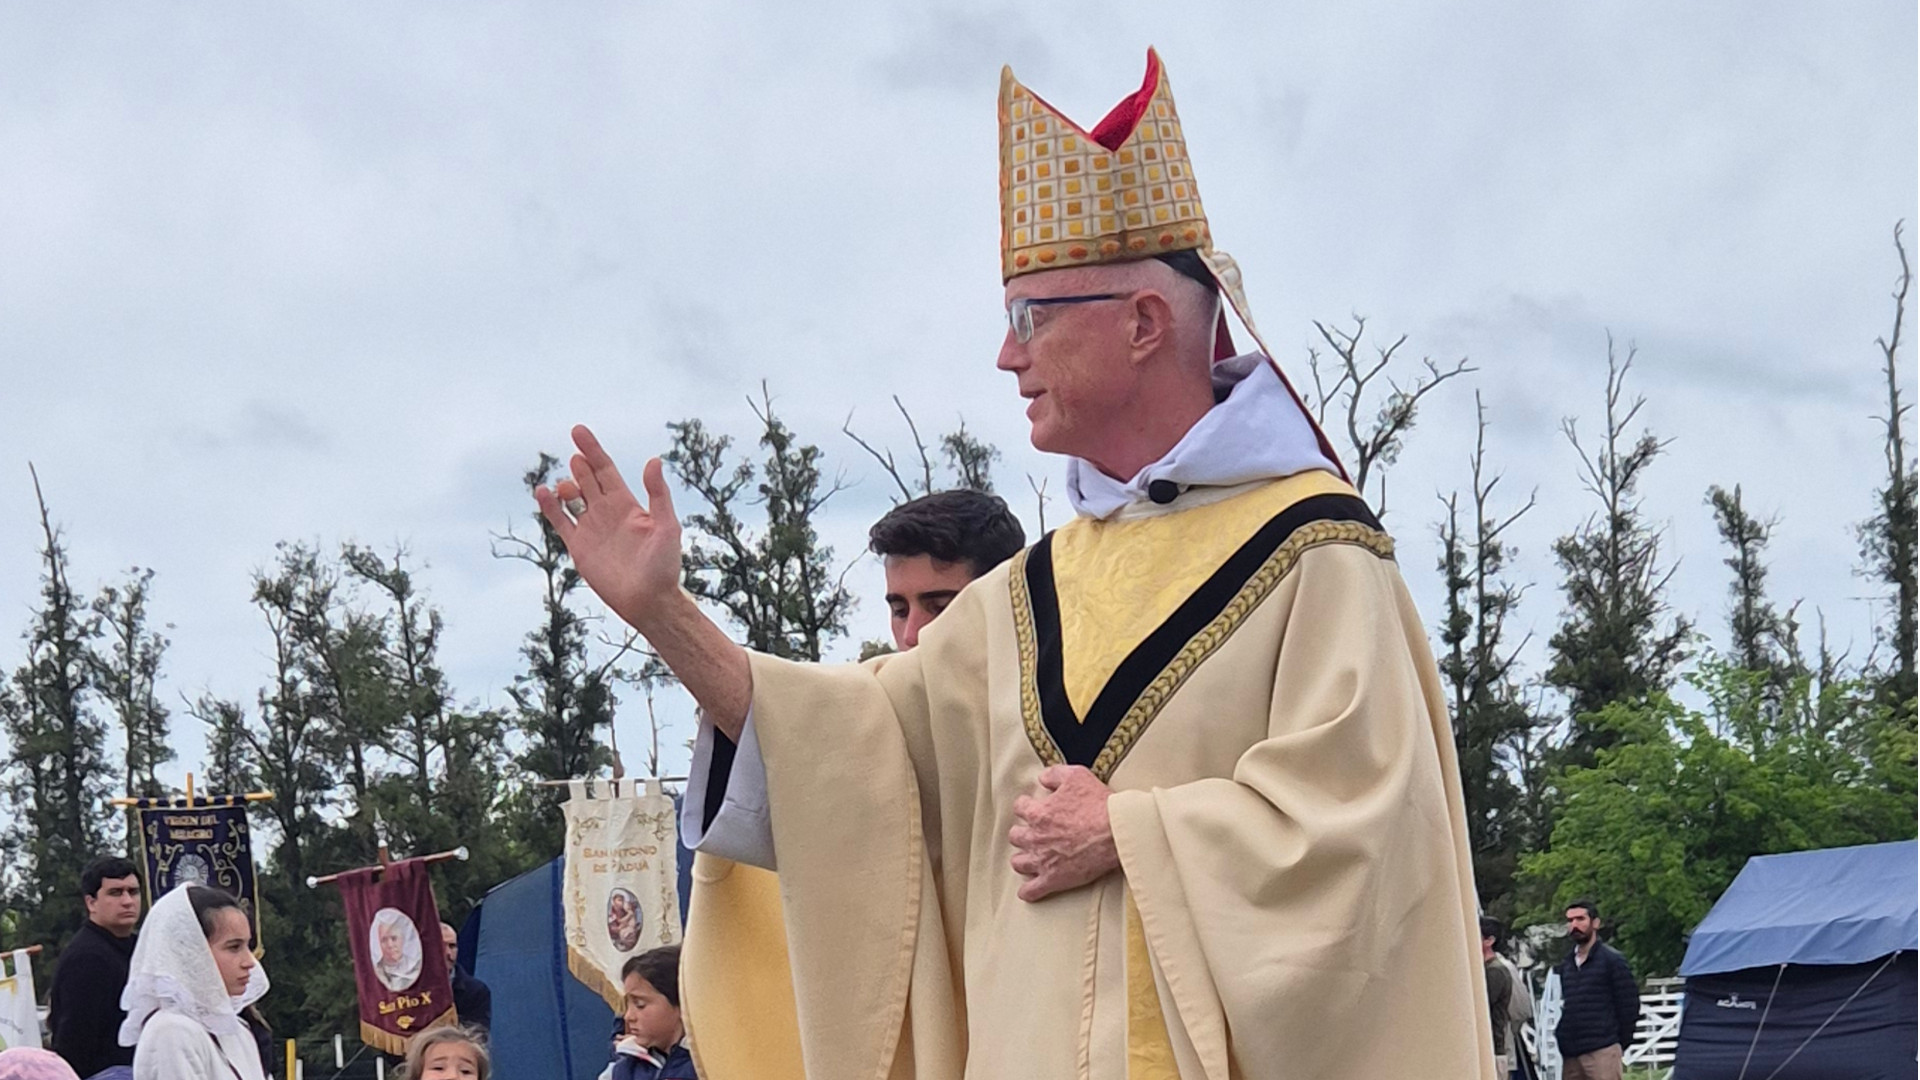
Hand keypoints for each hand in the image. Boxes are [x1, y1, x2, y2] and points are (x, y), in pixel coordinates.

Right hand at [534, 425, 684, 632]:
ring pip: (572, 498)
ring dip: (567, 487)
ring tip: (568, 487)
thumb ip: (658, 494)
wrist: (648, 600)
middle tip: (577, 457)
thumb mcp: (667, 526)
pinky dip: (550, 507)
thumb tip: (653, 461)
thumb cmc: (664, 565)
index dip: (593, 450)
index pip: (605, 470)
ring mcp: (592, 528)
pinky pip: (560, 521)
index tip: (578, 431)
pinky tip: (542, 492)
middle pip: (588, 480)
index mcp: (628, 504)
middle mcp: (608, 512)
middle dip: (581, 465)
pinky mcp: (578, 546)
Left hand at [1008, 765, 1119, 901]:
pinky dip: (1028, 891)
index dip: (1027, 806)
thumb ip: (1055, 774)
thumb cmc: (1099, 804)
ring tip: (1031, 858)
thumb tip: (1042, 779)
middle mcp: (1036, 837)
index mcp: (1039, 813)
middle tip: (1034, 834)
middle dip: (1022, 833)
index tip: (1034, 808)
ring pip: (1018, 862)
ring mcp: (1043, 860)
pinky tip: (1028, 891)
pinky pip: (1031, 890)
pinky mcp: (1054, 880)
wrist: (1116, 833)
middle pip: (1015, 836)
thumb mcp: (1077, 776)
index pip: (1020, 808)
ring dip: (1023, 859)